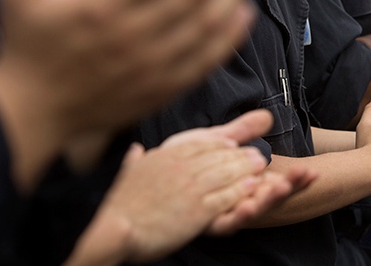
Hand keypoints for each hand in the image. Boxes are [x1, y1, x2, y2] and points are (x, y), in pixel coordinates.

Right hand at [65, 110, 312, 264]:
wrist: (108, 226)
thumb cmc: (113, 204)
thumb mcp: (124, 174)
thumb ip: (134, 160)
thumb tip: (134, 151)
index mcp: (165, 156)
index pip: (199, 143)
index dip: (219, 144)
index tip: (230, 144)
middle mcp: (181, 167)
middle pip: (219, 155)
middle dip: (240, 154)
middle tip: (257, 154)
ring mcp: (190, 188)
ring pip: (227, 173)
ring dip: (247, 169)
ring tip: (261, 167)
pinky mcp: (197, 210)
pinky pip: (225, 197)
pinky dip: (241, 190)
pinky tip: (252, 189)